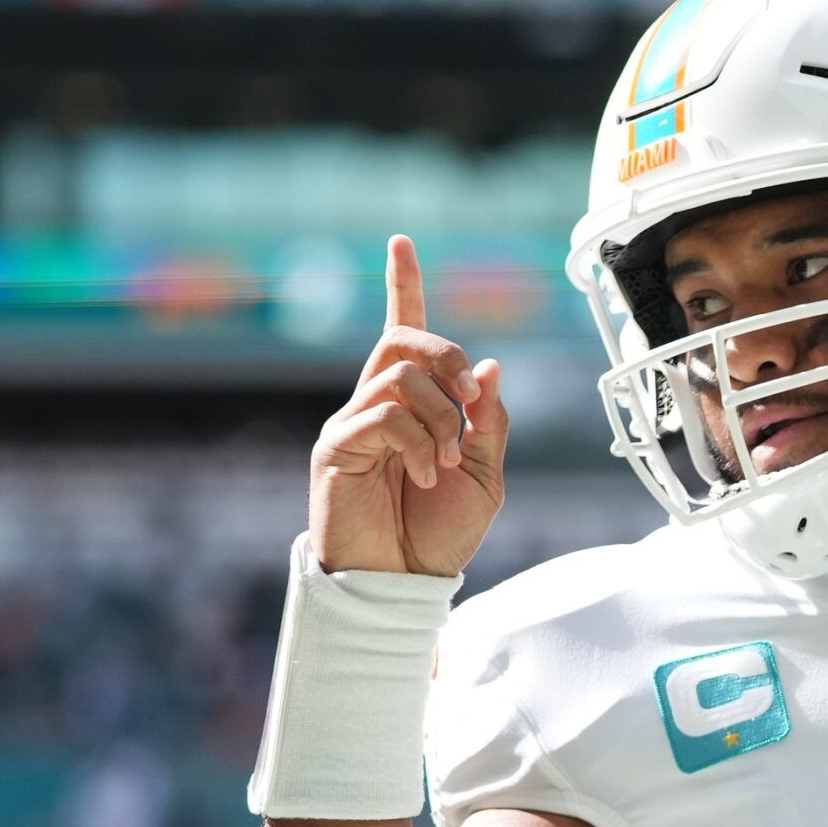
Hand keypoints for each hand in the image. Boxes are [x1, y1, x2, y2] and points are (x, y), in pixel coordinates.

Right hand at [308, 235, 510, 577]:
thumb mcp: (485, 476)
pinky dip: (419, 442)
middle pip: (404, 338)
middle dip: (448, 358)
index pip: (405, 330)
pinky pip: (383, 415)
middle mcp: (376, 403)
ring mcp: (353, 423)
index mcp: (413, 404)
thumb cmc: (438, 536)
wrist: (403, 584)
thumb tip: (491, 366)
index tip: (402, 241)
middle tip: (471, 402)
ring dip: (440, 416)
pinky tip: (428, 475)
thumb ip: (487, 422)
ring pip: (399, 375)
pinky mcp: (336, 448)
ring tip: (448, 463)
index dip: (404, 284)